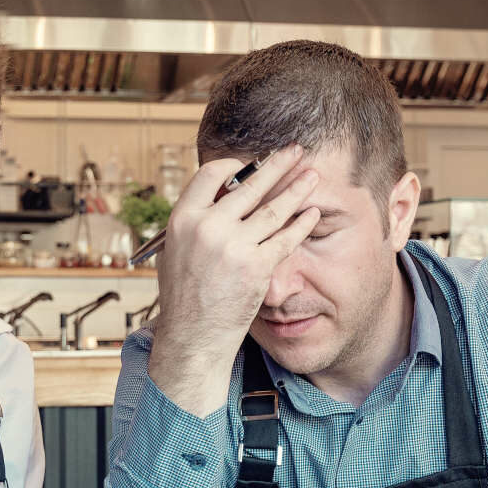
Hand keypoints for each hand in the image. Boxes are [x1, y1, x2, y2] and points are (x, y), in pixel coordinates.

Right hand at [149, 146, 320, 416]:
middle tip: (295, 150)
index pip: (211, 174)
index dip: (234, 165)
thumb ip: (194, 221)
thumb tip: (216, 195)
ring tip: (312, 175)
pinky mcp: (256, 267)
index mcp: (183, 219)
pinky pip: (286, 238)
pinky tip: (313, 213)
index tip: (250, 163)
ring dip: (297, 188)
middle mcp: (207, 228)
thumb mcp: (175, 250)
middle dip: (277, 164)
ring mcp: (233, 247)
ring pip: (274, 208)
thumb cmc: (183, 295)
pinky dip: (302, 223)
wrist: (192, 337)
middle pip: (250, 185)